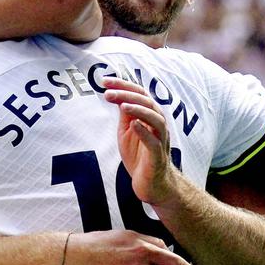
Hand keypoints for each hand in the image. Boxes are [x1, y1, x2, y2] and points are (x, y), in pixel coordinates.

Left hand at [102, 77, 177, 205]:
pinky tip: (133, 125)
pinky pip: (154, 142)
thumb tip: (116, 95)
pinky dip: (144, 132)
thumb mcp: (127, 132)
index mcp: (150, 117)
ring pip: (155, 119)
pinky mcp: (157, 156)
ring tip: (122, 105)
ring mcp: (160, 140)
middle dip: (127, 94)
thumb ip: (125, 115)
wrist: (152, 184)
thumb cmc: (140, 156)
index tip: (104, 80)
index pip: (139, 94)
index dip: (123, 85)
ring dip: (139, 110)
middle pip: (147, 102)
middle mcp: (158, 125)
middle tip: (108, 92)